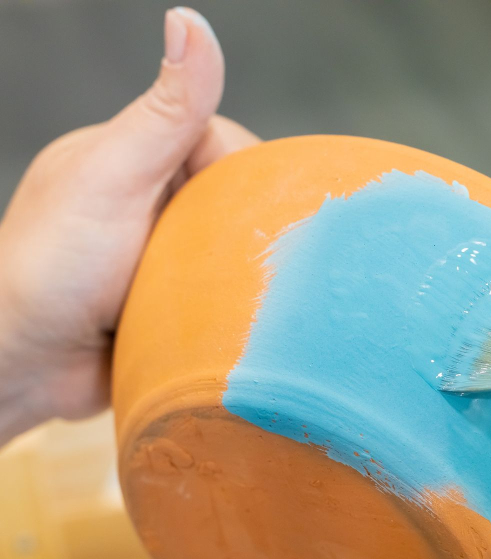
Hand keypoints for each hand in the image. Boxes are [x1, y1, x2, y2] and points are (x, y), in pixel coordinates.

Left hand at [0, 8, 257, 442]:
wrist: (23, 368)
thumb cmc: (51, 268)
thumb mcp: (115, 178)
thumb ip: (165, 110)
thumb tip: (190, 20)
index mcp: (136, 156)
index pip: (223, 144)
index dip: (242, 174)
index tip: (236, 213)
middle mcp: (153, 200)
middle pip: (236, 198)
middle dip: (243, 228)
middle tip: (229, 262)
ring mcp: (165, 253)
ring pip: (236, 248)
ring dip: (238, 272)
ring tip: (226, 295)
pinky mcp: (175, 301)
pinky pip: (226, 293)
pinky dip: (231, 304)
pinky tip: (227, 316)